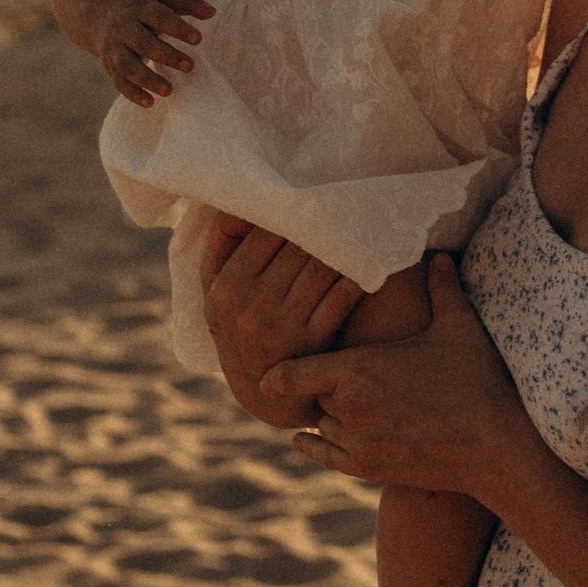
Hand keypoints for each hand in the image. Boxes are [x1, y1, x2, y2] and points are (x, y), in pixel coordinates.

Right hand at [98, 0, 214, 103]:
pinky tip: (151, 103)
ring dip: (147, 79)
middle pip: (142, 42)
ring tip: (170, 91)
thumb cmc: (143, 8)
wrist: (100, 13)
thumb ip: (187, 3)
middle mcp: (125, 28)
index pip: (158, 16)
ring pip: (126, 65)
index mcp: (140, 8)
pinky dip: (132, 93)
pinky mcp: (110, 66)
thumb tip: (212, 12)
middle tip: (190, 66)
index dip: (177, 28)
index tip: (198, 39)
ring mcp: (115, 48)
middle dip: (166, 55)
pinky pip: (118, 81)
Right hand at [199, 217, 360, 426]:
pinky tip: (372, 258)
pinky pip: (340, 296)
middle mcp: (248, 306)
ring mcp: (280, 325)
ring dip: (344, 243)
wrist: (263, 394)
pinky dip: (358, 274)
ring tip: (362, 221)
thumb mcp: (215, 293)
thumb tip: (235, 200)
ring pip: (320, 266)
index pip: (262, 233)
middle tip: (347, 199)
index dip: (291, 210)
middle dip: (322, 222)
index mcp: (222, 288)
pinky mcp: (311, 341)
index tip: (314, 192)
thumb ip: (222, 246)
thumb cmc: (239, 328)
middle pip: (294, 247)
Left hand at [267, 254, 534, 506]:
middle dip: (322, 384)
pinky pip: (327, 457)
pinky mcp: (369, 470)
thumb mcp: (458, 326)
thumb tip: (438, 254)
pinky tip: (303, 440)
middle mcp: (347, 407)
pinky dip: (314, 447)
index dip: (280, 369)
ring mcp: (357, 442)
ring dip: (326, 414)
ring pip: (321, 424)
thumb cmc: (477, 381)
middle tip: (330, 370)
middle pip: (313, 393)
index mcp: (357, 369)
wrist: (495, 446)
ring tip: (337, 399)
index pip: (294, 370)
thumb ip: (442, 288)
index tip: (265, 364)